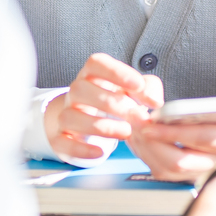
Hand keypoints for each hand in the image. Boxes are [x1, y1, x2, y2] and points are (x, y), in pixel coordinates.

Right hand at [45, 53, 162, 159]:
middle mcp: (76, 92)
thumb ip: (149, 89)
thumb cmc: (115, 100)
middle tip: (137, 116)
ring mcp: (65, 114)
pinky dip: (80, 148)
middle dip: (112, 104)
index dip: (116, 72)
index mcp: (92, 74)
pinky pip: (62, 142)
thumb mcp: (135, 90)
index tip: (138, 85)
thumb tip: (155, 101)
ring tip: (125, 132)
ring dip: (99, 126)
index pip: (96, 63)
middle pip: (82, 89)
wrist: (89, 120)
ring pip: (70, 116)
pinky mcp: (60, 137)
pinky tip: (100, 152)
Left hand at [131, 71, 215, 181]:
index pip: (205, 138)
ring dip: (150, 151)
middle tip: (137, 123)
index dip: (179, 132)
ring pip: (171, 170)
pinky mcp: (196, 172)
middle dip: (157, 142)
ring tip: (134, 127)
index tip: (156, 121)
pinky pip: (169, 172)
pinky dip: (151, 157)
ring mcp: (207, 169)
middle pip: (182, 160)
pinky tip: (141, 137)